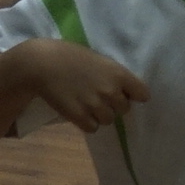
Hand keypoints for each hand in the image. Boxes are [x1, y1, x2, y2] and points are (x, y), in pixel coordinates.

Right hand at [18, 41, 148, 131]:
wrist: (42, 63)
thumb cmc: (71, 57)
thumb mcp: (100, 60)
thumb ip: (114, 76)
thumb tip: (126, 91)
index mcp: (119, 74)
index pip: (143, 94)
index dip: (133, 95)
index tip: (125, 94)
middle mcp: (111, 91)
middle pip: (124, 110)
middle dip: (113, 105)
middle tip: (97, 97)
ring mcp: (96, 105)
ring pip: (108, 120)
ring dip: (99, 115)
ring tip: (86, 103)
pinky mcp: (79, 116)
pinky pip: (92, 128)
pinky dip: (86, 123)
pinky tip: (78, 111)